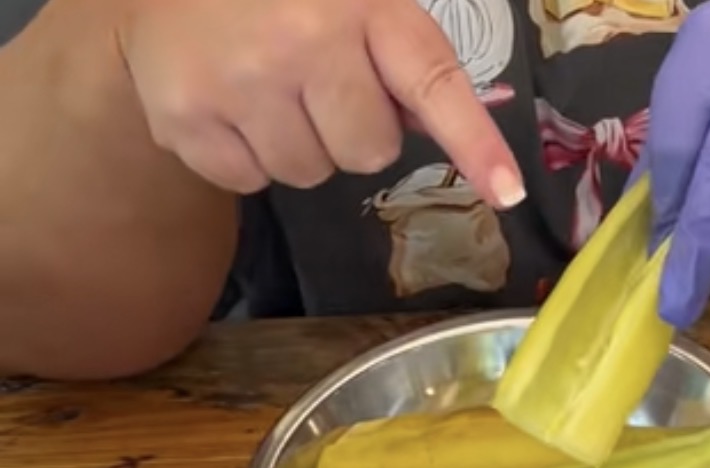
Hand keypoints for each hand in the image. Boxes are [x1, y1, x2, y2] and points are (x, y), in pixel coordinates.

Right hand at [113, 0, 523, 205]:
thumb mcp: (354, 5)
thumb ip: (404, 65)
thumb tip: (452, 134)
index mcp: (365, 6)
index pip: (434, 85)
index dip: (475, 143)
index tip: (507, 192)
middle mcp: (305, 40)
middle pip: (369, 153)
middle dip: (351, 132)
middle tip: (315, 86)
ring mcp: (241, 81)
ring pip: (309, 174)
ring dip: (297, 146)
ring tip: (264, 88)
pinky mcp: (186, 117)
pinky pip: (249, 181)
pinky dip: (242, 156)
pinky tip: (227, 103)